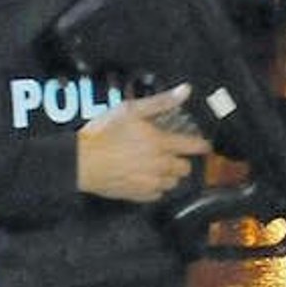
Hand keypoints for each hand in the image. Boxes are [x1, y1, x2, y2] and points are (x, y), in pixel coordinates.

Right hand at [76, 83, 211, 201]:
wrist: (80, 161)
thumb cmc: (103, 134)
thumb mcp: (131, 110)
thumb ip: (161, 102)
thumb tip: (184, 91)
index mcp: (161, 143)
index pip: (192, 146)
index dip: (202, 145)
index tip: (204, 145)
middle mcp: (159, 165)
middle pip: (185, 168)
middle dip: (183, 160)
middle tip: (174, 153)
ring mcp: (149, 183)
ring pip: (172, 183)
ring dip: (171, 174)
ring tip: (160, 165)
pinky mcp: (137, 195)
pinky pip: (157, 195)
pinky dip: (156, 187)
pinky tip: (147, 177)